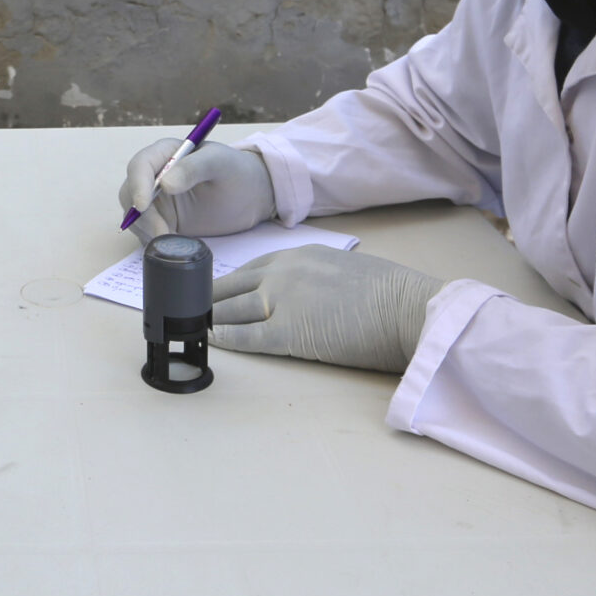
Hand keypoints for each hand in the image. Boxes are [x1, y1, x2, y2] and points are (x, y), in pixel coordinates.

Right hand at [121, 139, 276, 240]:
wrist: (251, 197)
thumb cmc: (237, 172)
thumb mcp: (220, 164)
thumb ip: (194, 168)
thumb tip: (165, 184)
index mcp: (166, 154)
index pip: (140, 166)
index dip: (137, 185)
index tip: (143, 206)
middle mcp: (155, 176)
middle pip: (131, 194)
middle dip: (143, 216)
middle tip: (163, 232)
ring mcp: (157, 201)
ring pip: (135, 217)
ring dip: (148, 231)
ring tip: (175, 240)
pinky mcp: (163, 221)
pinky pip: (146, 233)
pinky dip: (154, 241)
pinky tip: (175, 245)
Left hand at [209, 246, 444, 373]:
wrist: (409, 307)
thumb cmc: (389, 292)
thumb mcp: (342, 268)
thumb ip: (314, 277)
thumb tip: (305, 296)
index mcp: (297, 254)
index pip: (247, 270)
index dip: (224, 286)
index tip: (208, 296)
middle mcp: (282, 272)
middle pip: (229, 288)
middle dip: (205, 301)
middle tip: (186, 314)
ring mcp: (283, 300)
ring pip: (230, 311)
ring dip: (209, 321)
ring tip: (189, 331)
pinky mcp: (289, 332)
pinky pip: (247, 336)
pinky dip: (226, 339)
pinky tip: (212, 341)